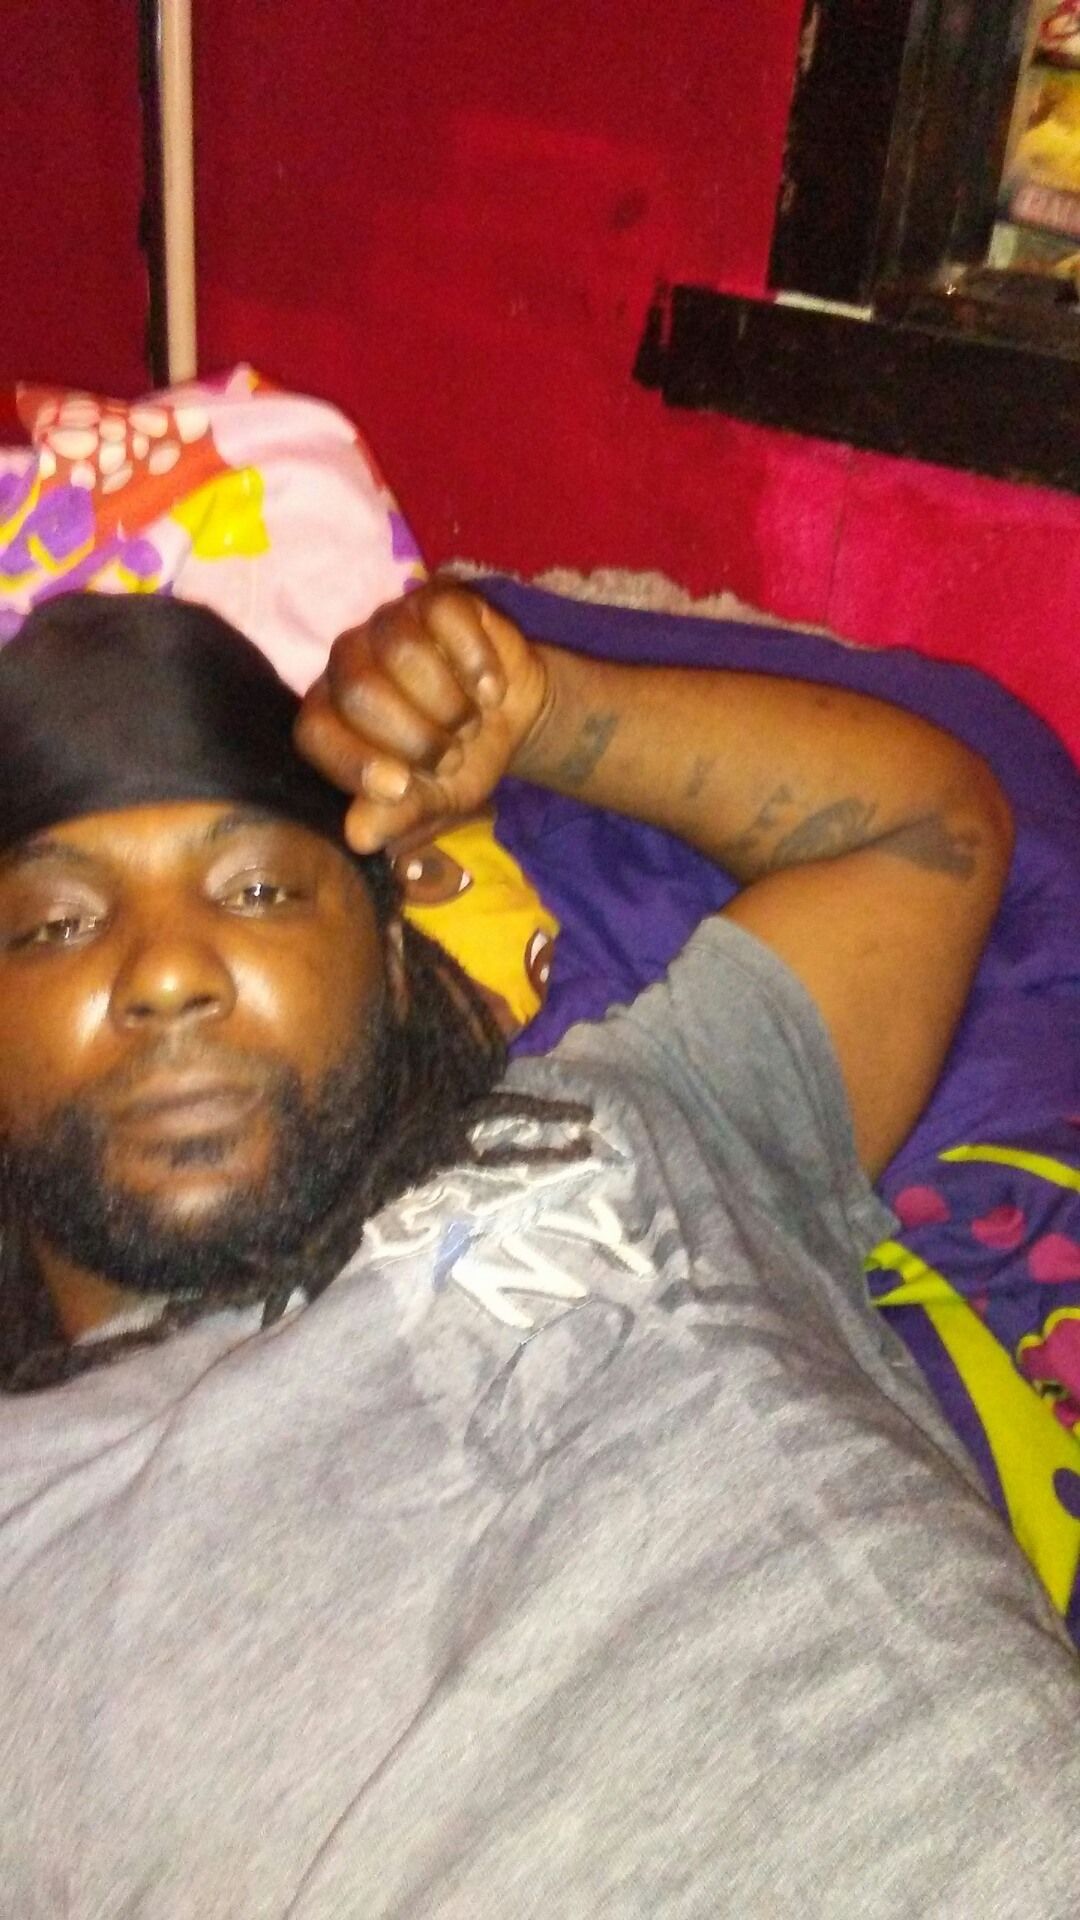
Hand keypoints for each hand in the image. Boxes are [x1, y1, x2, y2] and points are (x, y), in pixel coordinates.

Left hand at [294, 584, 549, 852]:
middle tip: (450, 758)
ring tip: (470, 726)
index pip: (315, 730)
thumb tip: (359, 837)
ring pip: (401, 649)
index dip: (352, 761)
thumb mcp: (434, 801)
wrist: (512, 718)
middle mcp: (349, 662)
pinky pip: (446, 617)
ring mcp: (391, 623)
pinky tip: (491, 692)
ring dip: (447, 702)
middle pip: (360, 690)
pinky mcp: (437, 598)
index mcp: (332, 713)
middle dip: (415, 737)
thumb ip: (396, 815)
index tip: (400, 788)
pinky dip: (476, 662)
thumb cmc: (460, 760)